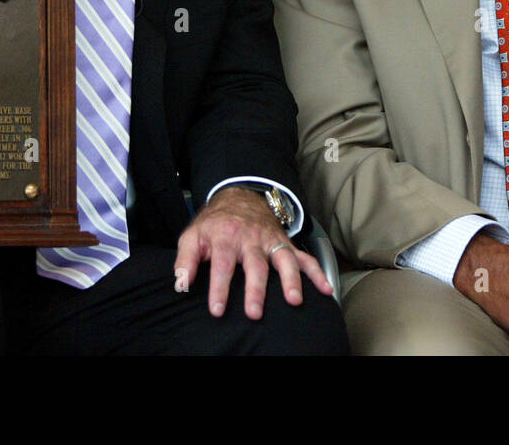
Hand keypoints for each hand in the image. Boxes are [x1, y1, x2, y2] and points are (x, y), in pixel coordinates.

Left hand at [173, 186, 334, 319]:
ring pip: (283, 260)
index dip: (219, 288)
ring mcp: (271, 241)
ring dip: (290, 280)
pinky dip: (317, 272)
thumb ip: (185, 260)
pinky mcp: (285, 244)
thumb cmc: (214, 222)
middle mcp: (250, 240)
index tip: (218, 310)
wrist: (239, 195)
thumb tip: (181, 284)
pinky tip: (326, 289)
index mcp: (225, 238)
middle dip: (255, 289)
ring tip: (294, 300)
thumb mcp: (192, 235)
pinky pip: (304, 257)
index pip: (222, 265)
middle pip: (254, 265)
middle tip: (254, 312)